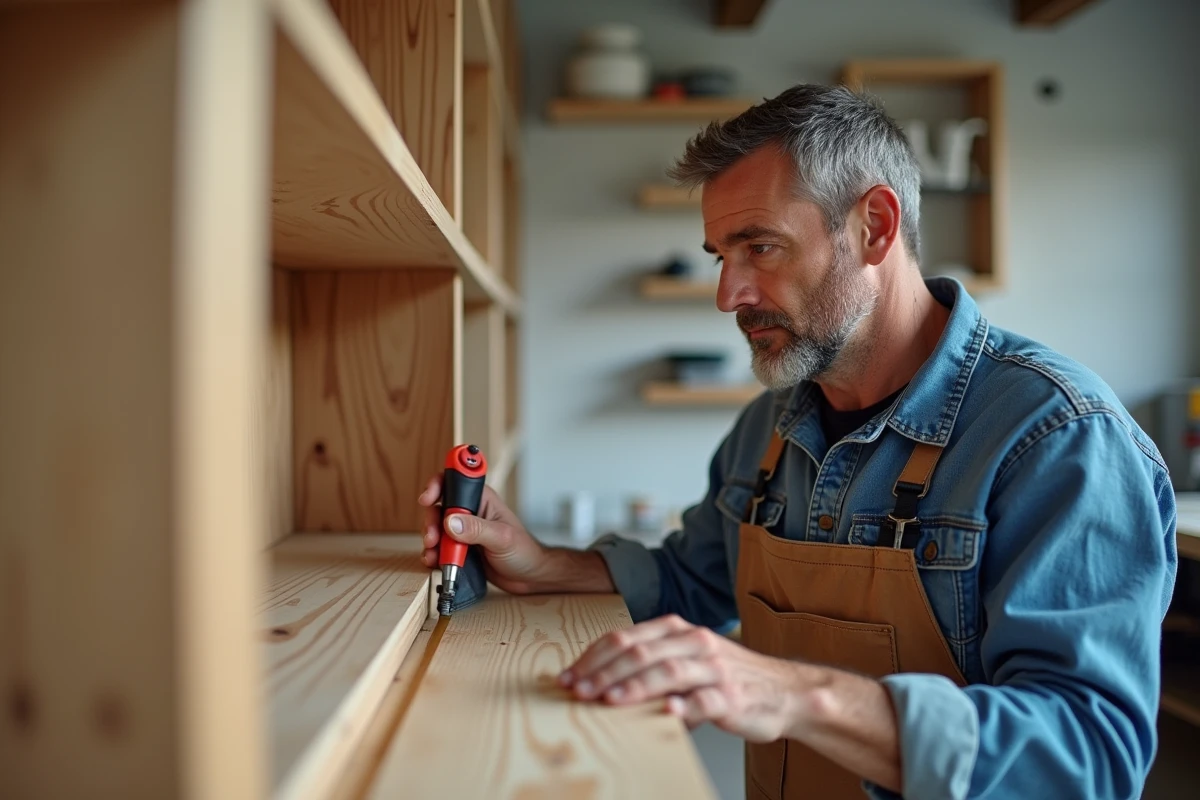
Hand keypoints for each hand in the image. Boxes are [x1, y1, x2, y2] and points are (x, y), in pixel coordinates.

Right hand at [418, 476, 551, 594]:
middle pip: (438, 507)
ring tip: (433, 554)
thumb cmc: (523, 551)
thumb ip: (477, 529)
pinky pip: (439, 548)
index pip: (455, 482)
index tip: (428, 498)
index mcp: (482, 499)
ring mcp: (463, 531)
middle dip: (431, 522)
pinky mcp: (459, 548)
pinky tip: (434, 562)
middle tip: (433, 537)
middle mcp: (470, 512)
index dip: (437, 485)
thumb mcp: (502, 538)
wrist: (528, 577)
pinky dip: (432, 554)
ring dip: (430, 540)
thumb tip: (451, 522)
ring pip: (436, 529)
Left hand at [560, 614, 804, 741]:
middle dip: (604, 671)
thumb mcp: (686, 663)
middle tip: (579, 690)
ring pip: (668, 670)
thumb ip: (650, 666)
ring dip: (635, 685)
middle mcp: (695, 643)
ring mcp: (715, 668)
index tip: (569, 675)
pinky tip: (666, 713)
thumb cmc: (728, 678)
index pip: (626, 637)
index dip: (594, 656)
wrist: (784, 692)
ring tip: (609, 699)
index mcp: (678, 631)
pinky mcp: (732, 696)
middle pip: (641, 651)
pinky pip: (705, 700)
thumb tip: (601, 684)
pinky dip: (684, 706)